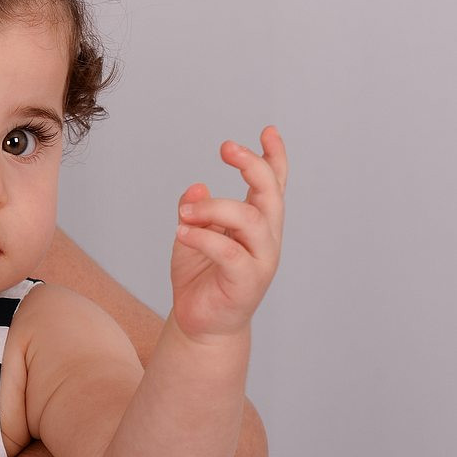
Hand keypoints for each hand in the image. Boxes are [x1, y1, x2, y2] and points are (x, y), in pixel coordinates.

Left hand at [172, 126, 287, 340]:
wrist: (200, 325)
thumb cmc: (200, 278)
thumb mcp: (192, 235)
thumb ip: (196, 210)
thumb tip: (196, 186)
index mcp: (257, 224)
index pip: (274, 185)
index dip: (274, 158)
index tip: (268, 131)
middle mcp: (266, 239)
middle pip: (270, 194)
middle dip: (253, 166)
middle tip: (226, 148)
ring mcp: (260, 261)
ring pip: (251, 219)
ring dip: (215, 207)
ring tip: (186, 211)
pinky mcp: (246, 282)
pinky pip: (229, 252)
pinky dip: (204, 237)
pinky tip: (182, 232)